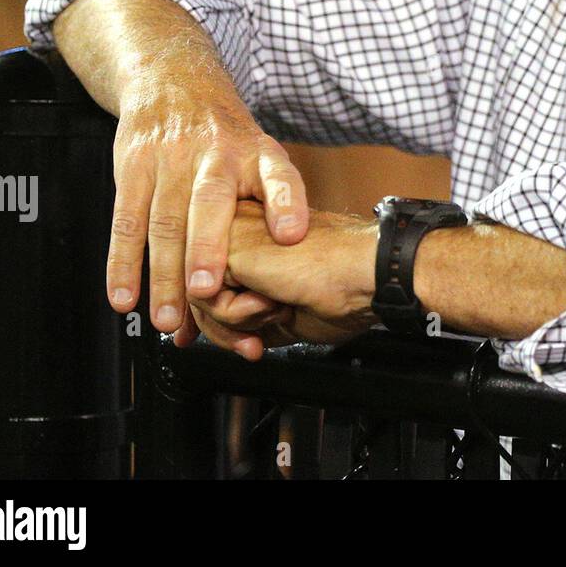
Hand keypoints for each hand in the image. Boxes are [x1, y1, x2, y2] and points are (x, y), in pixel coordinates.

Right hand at [108, 78, 309, 337]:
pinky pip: (126, 220)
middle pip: (209, 204)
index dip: (288, 202)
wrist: (174, 83)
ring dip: (162, 274)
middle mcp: (215, 155)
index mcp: (257, 153)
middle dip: (206, 250)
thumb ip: (275, 205)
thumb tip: (287, 261)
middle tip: (206, 292)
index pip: (279, 174)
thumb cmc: (226, 139)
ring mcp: (171, 159)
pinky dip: (122, 263)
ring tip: (168, 320)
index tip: (292, 234)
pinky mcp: (133, 167)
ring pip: (163, 221)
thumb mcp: (262, 156)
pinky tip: (124, 297)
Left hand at [183, 201, 377, 357]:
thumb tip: (205, 333)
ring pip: (198, 296)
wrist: (367, 272)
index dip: (222, 323)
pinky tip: (273, 297)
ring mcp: (232, 229)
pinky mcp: (228, 242)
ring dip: (236, 322)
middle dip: (224, 331)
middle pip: (199, 290)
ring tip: (277, 307)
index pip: (215, 281)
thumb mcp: (280, 312)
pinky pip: (205, 297)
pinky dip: (237, 315)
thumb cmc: (343, 287)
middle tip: (256, 344)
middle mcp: (240, 222)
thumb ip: (240, 316)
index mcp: (257, 230)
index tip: (245, 344)